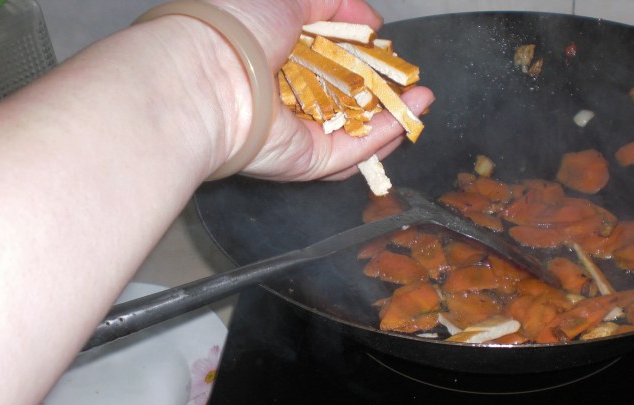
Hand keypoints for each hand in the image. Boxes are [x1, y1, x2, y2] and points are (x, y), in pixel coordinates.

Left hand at [208, 0, 434, 181]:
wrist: (210, 76)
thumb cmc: (237, 28)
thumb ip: (331, 3)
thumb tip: (369, 21)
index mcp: (277, 59)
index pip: (327, 62)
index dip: (360, 57)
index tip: (386, 50)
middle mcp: (287, 99)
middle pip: (344, 100)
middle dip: (380, 92)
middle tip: (411, 82)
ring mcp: (297, 133)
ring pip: (352, 131)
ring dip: (391, 117)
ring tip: (423, 99)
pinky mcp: (306, 161)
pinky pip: (350, 151)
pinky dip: (382, 137)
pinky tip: (411, 117)